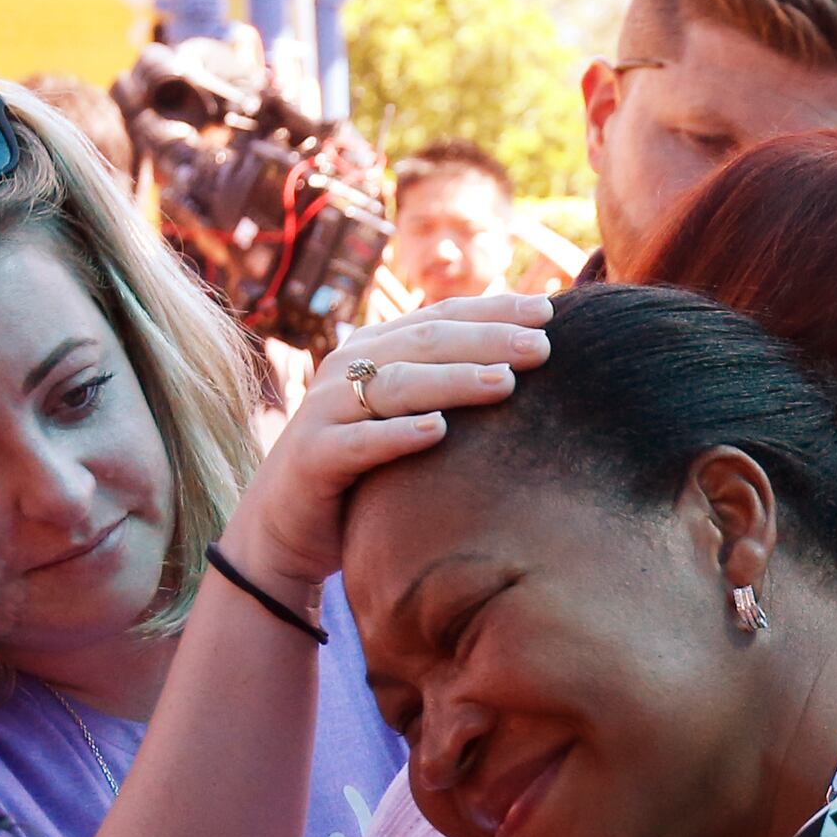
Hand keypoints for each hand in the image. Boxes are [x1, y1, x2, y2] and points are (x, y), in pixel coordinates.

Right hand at [223, 293, 553, 592]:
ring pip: (398, 384)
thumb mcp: (406, 418)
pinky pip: (360, 442)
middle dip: (488, 340)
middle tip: (544, 348)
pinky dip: (398, 434)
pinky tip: (438, 432)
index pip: (443, 317)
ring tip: (504, 384)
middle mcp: (349, 368)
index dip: (494, 310)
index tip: (550, 311)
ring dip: (453, 381)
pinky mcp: (314, 456)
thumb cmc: (364, 473)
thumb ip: (447, 390)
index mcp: (377, 350)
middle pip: (427, 342)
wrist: (286, 526)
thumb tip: (524, 370)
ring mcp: (328, 409)